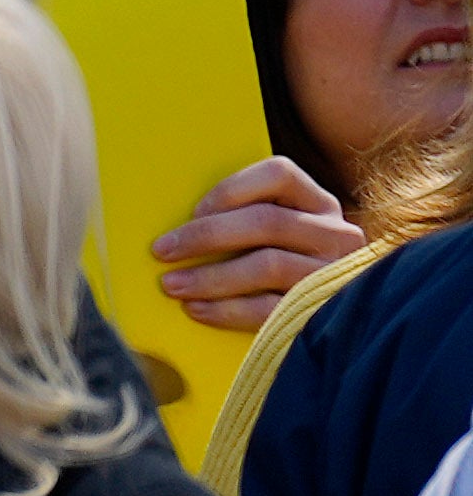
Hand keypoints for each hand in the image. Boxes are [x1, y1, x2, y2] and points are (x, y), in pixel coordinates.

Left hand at [152, 156, 363, 336]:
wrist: (327, 321)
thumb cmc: (272, 263)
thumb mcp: (268, 234)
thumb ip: (238, 217)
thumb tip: (169, 209)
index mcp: (317, 202)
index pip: (279, 174)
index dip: (232, 189)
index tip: (192, 210)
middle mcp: (334, 233)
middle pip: (267, 222)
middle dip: (206, 236)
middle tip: (162, 251)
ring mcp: (332, 272)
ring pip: (269, 265)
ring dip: (211, 276)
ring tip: (172, 285)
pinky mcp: (324, 310)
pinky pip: (272, 308)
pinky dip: (228, 310)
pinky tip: (197, 310)